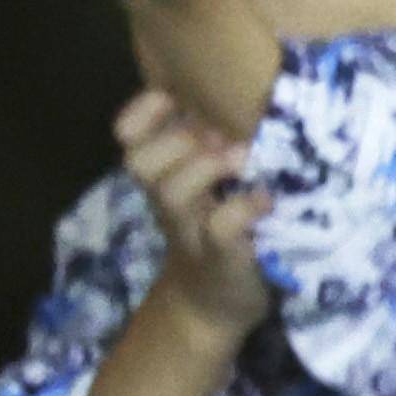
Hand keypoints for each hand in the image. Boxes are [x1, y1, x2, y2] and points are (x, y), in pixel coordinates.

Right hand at [115, 89, 270, 331]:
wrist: (216, 303)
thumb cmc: (221, 230)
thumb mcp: (211, 185)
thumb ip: (214, 146)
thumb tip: (245, 91)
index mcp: (164, 175)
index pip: (129, 135)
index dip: (143, 111)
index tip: (172, 94)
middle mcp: (168, 202)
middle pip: (141, 160)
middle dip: (178, 138)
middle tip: (220, 131)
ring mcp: (190, 231)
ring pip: (171, 191)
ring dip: (204, 167)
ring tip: (242, 157)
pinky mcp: (222, 259)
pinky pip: (220, 228)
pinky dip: (242, 209)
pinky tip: (266, 198)